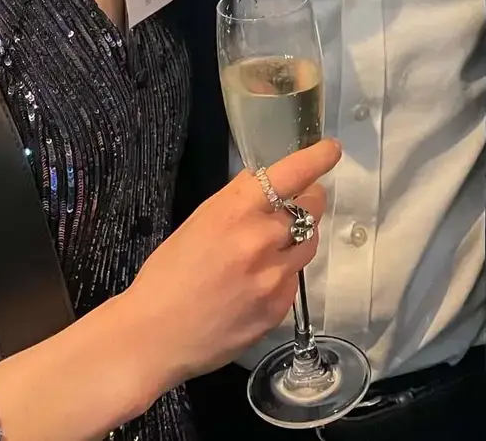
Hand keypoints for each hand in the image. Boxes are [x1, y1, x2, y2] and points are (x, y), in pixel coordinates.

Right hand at [121, 139, 340, 397]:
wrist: (154, 335)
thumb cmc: (168, 273)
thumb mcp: (199, 221)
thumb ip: (236, 199)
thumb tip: (265, 179)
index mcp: (236, 209)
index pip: (291, 173)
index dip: (316, 158)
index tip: (331, 149)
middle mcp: (262, 238)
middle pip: (311, 207)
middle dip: (308, 200)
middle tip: (297, 203)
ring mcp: (274, 276)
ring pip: (309, 243)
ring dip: (298, 237)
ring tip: (272, 246)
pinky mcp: (279, 307)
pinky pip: (294, 279)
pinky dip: (284, 274)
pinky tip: (257, 283)